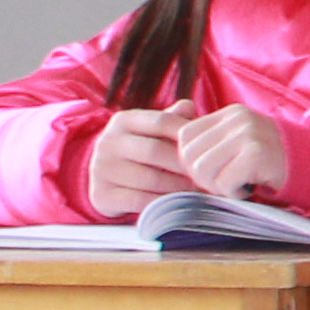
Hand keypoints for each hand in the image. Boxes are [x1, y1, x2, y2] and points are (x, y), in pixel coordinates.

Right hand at [85, 108, 199, 211]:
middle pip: (155, 151)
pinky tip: (178, 202)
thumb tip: (189, 107)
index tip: (207, 148)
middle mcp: (108, 142)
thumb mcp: (154, 131)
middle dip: (184, 165)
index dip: (187, 134)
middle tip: (206, 174)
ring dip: (179, 186)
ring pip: (150, 179)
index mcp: (123, 121)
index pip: (161, 121)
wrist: (109, 180)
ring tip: (198, 189)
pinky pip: (140, 200)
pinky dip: (164, 202)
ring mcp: (101, 169)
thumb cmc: (143, 150)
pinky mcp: (102, 195)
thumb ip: (173, 119)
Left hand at [171, 105, 289, 200]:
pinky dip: (233, 193)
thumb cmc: (271, 161)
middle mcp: (238, 119)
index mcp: (230, 114)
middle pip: (188, 155)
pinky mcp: (256, 153)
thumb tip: (174, 140)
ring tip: (237, 183)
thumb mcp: (239, 141)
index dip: (191, 161)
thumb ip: (210, 139)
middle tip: (226, 181)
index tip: (215, 170)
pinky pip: (223, 182)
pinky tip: (248, 188)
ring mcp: (248, 134)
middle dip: (202, 177)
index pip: (185, 136)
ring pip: (202, 169)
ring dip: (217, 186)